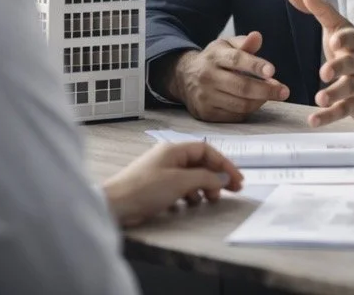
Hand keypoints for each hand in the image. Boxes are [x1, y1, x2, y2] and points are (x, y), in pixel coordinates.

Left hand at [103, 141, 242, 226]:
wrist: (116, 205)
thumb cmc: (146, 189)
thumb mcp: (180, 182)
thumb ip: (205, 179)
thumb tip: (223, 178)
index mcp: (174, 149)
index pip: (206, 150)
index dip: (223, 163)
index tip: (237, 179)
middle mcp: (169, 157)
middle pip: (200, 163)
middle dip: (216, 176)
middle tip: (232, 191)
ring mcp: (163, 172)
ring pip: (192, 176)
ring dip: (204, 187)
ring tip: (209, 200)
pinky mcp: (157, 187)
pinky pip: (180, 187)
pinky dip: (189, 195)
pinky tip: (190, 204)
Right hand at [167, 32, 288, 121]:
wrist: (183, 77)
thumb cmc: (214, 60)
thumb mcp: (225, 46)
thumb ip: (244, 43)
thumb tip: (257, 36)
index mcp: (214, 56)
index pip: (236, 60)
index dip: (255, 65)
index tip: (272, 71)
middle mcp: (207, 76)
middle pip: (241, 87)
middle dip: (266, 90)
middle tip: (284, 91)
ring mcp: (205, 96)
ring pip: (240, 104)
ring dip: (260, 101)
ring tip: (270, 95)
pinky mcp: (205, 113)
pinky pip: (234, 116)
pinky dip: (249, 110)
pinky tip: (254, 102)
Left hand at [286, 0, 353, 126]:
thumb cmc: (350, 49)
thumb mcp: (336, 27)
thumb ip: (316, 10)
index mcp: (352, 42)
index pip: (351, 37)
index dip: (344, 39)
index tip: (335, 40)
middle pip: (349, 64)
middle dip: (338, 67)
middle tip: (324, 72)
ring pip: (347, 89)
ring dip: (334, 93)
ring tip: (319, 97)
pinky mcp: (353, 104)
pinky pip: (341, 111)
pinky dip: (327, 117)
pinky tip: (313, 120)